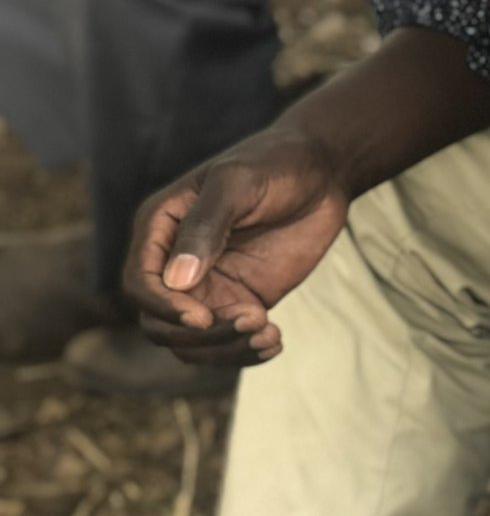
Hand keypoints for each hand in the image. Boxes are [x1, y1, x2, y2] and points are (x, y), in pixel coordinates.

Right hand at [122, 130, 351, 365]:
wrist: (322, 170)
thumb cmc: (275, 164)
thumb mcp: (238, 184)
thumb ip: (206, 227)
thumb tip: (177, 280)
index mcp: (160, 229)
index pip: (141, 285)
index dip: (164, 308)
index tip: (203, 317)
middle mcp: (175, 263)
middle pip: (160, 323)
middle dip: (200, 335)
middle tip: (255, 319)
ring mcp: (208, 285)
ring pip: (192, 341)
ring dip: (225, 350)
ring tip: (269, 333)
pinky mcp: (240, 299)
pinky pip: (228, 341)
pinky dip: (246, 352)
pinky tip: (275, 342)